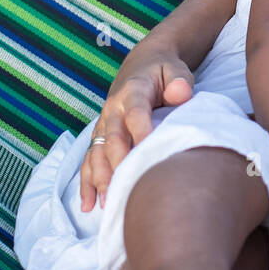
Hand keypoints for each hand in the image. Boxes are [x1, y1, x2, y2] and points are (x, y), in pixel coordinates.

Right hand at [80, 53, 194, 211]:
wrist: (143, 64)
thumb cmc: (165, 71)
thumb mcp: (176, 70)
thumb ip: (179, 81)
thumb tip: (180, 94)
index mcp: (133, 92)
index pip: (136, 115)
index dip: (142, 134)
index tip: (150, 155)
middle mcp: (113, 109)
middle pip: (113, 140)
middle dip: (118, 165)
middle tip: (127, 189)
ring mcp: (104, 124)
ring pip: (97, 153)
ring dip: (100, 178)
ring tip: (107, 203)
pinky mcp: (100, 136)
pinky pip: (90, 160)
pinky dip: (87, 183)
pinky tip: (90, 205)